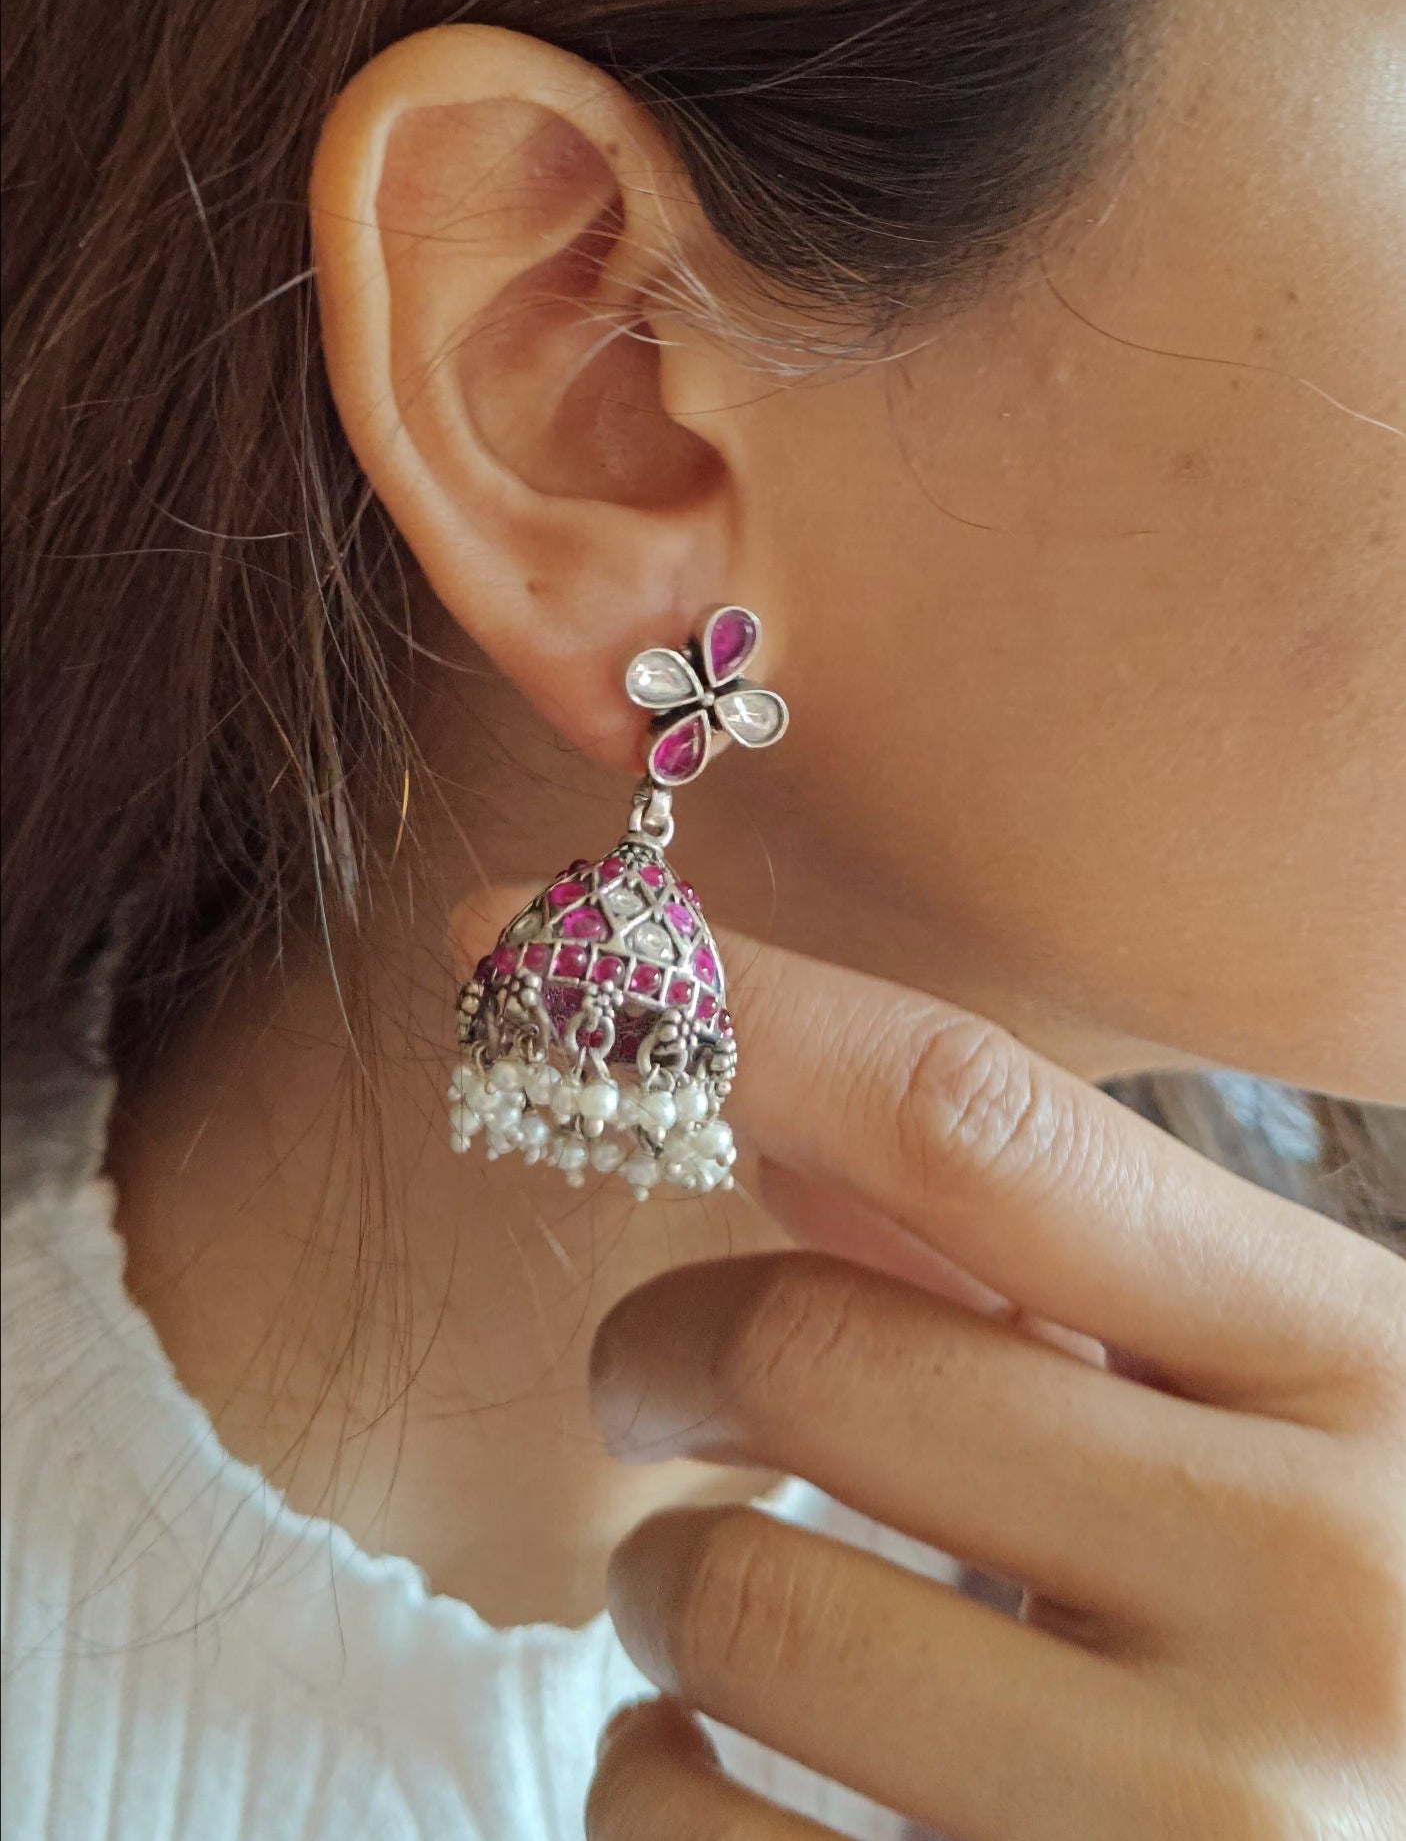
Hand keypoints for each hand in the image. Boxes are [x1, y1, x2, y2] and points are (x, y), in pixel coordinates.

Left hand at [585, 938, 1405, 1839]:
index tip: (518, 942)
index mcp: (1360, 1377)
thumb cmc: (1366, 1645)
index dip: (725, 1015)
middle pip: (811, 1347)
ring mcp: (1201, 1828)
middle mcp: (1317, 1591)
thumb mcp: (1291, 1424)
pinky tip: (725, 1774)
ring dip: (661, 1589)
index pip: (979, 1124)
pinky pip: (689, 1839)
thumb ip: (1062, 1272)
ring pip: (733, 1602)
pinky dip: (647, 1783)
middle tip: (655, 1396)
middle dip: (661, 1354)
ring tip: (743, 1614)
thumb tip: (766, 1107)